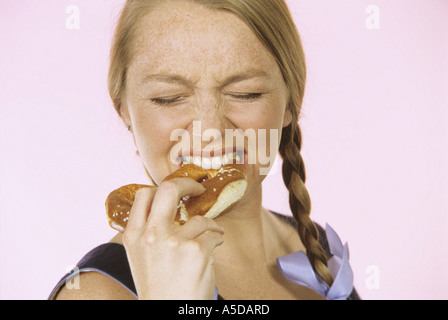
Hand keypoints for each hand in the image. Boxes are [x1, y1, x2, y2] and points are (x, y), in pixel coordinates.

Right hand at [122, 178, 224, 299]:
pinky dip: (217, 237)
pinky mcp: (196, 251)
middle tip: (198, 187)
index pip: (144, 195)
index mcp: (134, 235)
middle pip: (168, 188)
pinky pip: (213, 233)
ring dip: (210, 226)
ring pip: (200, 218)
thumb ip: (148, 230)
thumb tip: (166, 205)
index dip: (163, 187)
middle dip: (187, 183)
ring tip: (211, 236)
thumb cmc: (158, 286)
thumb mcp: (141, 256)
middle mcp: (151, 235)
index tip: (177, 189)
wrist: (168, 312)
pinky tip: (213, 248)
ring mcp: (174, 242)